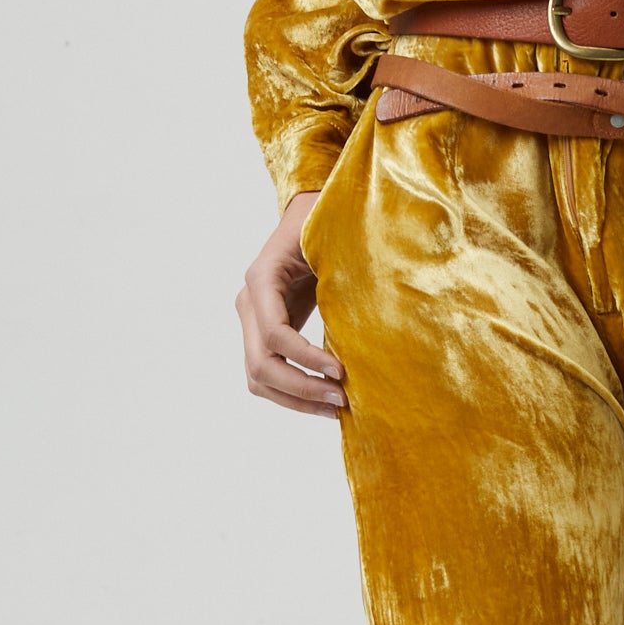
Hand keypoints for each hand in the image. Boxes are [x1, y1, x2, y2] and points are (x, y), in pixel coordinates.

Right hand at [236, 192, 345, 417]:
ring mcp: (251, 320)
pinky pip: (266, 374)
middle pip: (260, 364)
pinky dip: (292, 392)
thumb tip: (375, 309)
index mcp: (262, 278)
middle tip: (342, 400)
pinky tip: (324, 398)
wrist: (309, 216)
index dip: (306, 358)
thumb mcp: (331, 241)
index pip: (274, 334)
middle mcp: (248, 303)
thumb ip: (341, 270)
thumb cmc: (325, 223)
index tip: (342, 371)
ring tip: (336, 408)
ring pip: (258, 377)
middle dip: (301, 388)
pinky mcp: (261, 333)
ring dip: (295, 399)